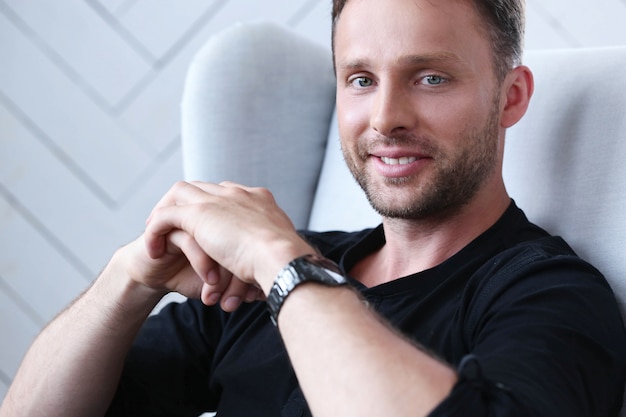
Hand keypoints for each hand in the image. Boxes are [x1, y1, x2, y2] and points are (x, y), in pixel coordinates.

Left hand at [143, 181, 314, 307]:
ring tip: (156, 232)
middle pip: (204, 188)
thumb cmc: (287, 264)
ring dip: (166, 211)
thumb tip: (264, 268)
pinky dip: (156, 230)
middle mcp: (238, 194)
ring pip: (180, 193)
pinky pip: (166, 216)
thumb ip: (267, 250)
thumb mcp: (279, 251)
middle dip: (188, 206)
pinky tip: (153, 249)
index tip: (207, 228)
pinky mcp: (199, 213)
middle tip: (176, 227)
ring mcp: (218, 200)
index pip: (230, 194)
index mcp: (259, 200)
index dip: (215, 207)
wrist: (282, 259)